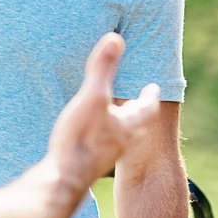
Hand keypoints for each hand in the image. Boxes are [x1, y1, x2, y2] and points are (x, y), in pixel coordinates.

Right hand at [48, 34, 160, 192]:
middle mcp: (121, 142)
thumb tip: (116, 37)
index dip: (151, 95)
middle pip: (136, 124)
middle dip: (136, 110)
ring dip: (118, 124)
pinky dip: (99, 136)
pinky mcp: (87, 165)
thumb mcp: (92, 96)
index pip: (147, 108)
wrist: (63, 180)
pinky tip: (86, 136)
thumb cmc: (81, 139)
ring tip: (111, 115)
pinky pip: (99, 146)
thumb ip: (103, 68)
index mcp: (128, 125)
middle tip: (136, 101)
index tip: (154, 87)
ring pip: (118, 136)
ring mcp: (104, 156)